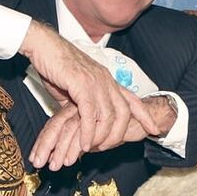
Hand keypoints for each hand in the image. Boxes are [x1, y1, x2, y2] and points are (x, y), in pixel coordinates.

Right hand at [19, 21, 159, 154]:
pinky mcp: (81, 84)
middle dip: (120, 134)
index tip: (154, 129)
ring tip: (92, 149)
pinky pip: (90, 114)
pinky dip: (88, 132)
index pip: (133, 99)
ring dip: (102, 136)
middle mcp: (105, 80)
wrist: (42, 46)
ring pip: (108, 115)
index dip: (145, 115)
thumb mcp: (73, 88)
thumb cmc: (55, 65)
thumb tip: (82, 123)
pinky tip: (84, 143)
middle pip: (124, 112)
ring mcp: (95, 81)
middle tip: (108, 148)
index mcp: (107, 79)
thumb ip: (81, 105)